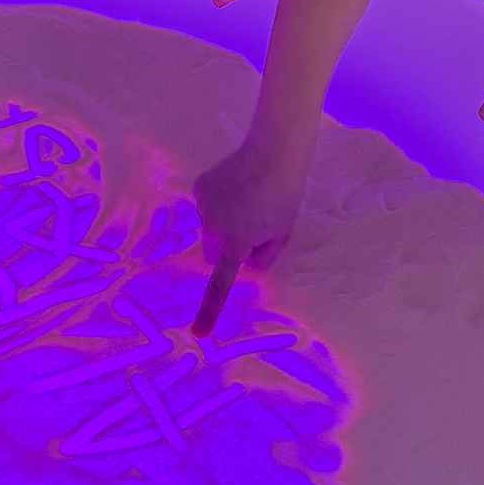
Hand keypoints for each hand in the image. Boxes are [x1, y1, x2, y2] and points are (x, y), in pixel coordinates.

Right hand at [190, 141, 308, 335]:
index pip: (222, 283)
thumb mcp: (282, 233)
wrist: (274, 151)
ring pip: (209, 227)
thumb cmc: (285, 195)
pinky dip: (218, 201)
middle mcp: (213, 227)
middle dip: (226, 246)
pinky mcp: (199, 188)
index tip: (198, 334)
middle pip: (213, 250)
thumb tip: (246, 264)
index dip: (210, 310)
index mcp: (238, 242)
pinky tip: (236, 185)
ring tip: (248, 198)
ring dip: (223, 222)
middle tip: (253, 227)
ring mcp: (203, 206)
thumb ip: (263, 255)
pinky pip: (206, 205)